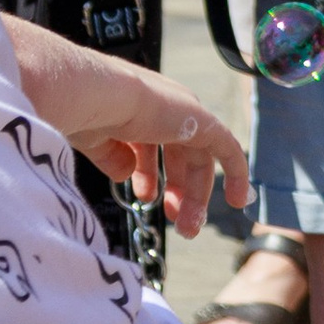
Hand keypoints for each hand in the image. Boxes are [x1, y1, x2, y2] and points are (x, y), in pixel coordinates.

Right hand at [1, 20, 249, 230]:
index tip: (147, 198)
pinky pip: (226, 148)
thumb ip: (112, 157)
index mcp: (138, 108)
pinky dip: (236, 172)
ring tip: (188, 228)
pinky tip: (239, 199)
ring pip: (200, 159)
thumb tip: (126, 175)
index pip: (152, 142)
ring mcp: (184, 112)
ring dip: (195, 196)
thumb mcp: (96, 141)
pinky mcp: (201, 122)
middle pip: (182, 154)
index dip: (150, 173)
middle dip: (179, 191)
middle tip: (176, 222)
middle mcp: (166, 106)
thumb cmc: (83, 114)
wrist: (95, 95)